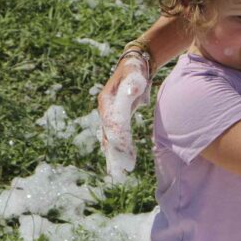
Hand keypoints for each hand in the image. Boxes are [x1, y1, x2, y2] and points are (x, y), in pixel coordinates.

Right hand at [97, 54, 151, 179]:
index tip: (126, 153)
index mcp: (107, 100)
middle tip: (120, 174)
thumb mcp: (135, 71)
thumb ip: (134, 81)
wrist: (133, 64)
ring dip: (114, 158)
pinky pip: (114, 139)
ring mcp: (108, 115)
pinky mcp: (115, 119)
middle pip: (109, 136)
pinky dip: (118, 152)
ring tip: (118, 176)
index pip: (113, 123)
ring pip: (109, 140)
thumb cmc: (134, 68)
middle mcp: (105, 110)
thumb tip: (134, 90)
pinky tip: (122, 165)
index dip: (120, 138)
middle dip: (115, 154)